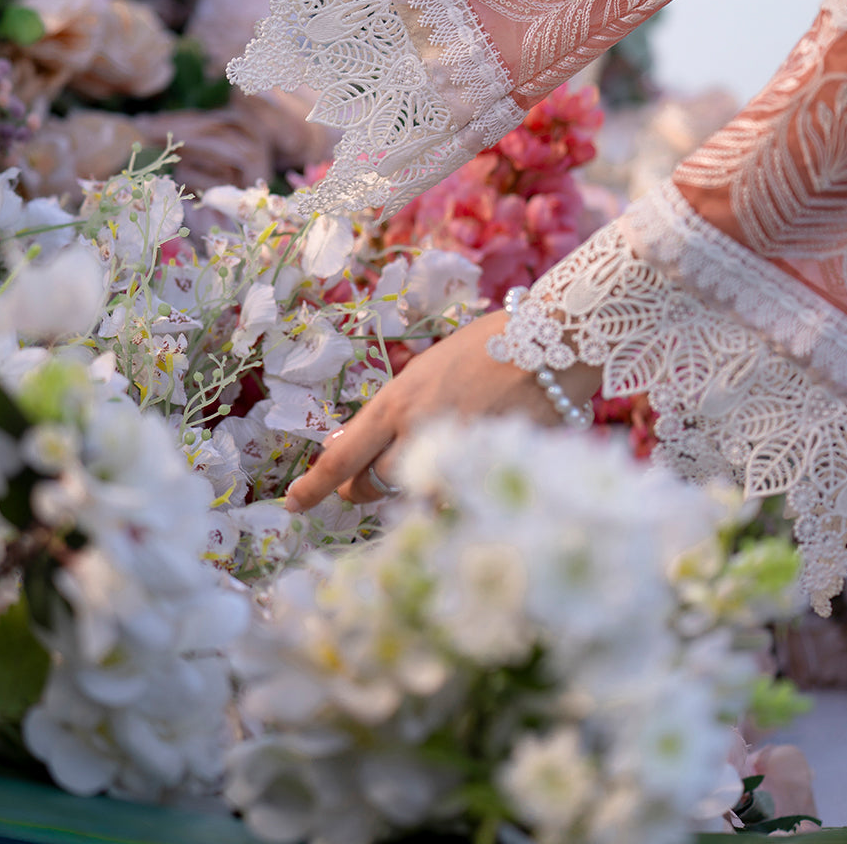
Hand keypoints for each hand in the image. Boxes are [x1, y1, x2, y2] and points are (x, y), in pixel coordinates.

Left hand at [283, 309, 602, 509]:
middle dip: (366, 487)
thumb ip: (391, 411)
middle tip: (370, 480)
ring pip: (413, 498)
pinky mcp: (487, 474)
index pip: (343, 459)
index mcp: (398, 402)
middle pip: (371, 486)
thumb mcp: (427, 370)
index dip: (314, 486)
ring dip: (414, 487)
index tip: (294, 503)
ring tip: (433, 459)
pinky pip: (456, 502)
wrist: (552, 343)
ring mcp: (455, 458)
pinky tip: (469, 470)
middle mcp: (419, 433)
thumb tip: (349, 444)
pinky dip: (454, 494)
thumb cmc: (489, 346)